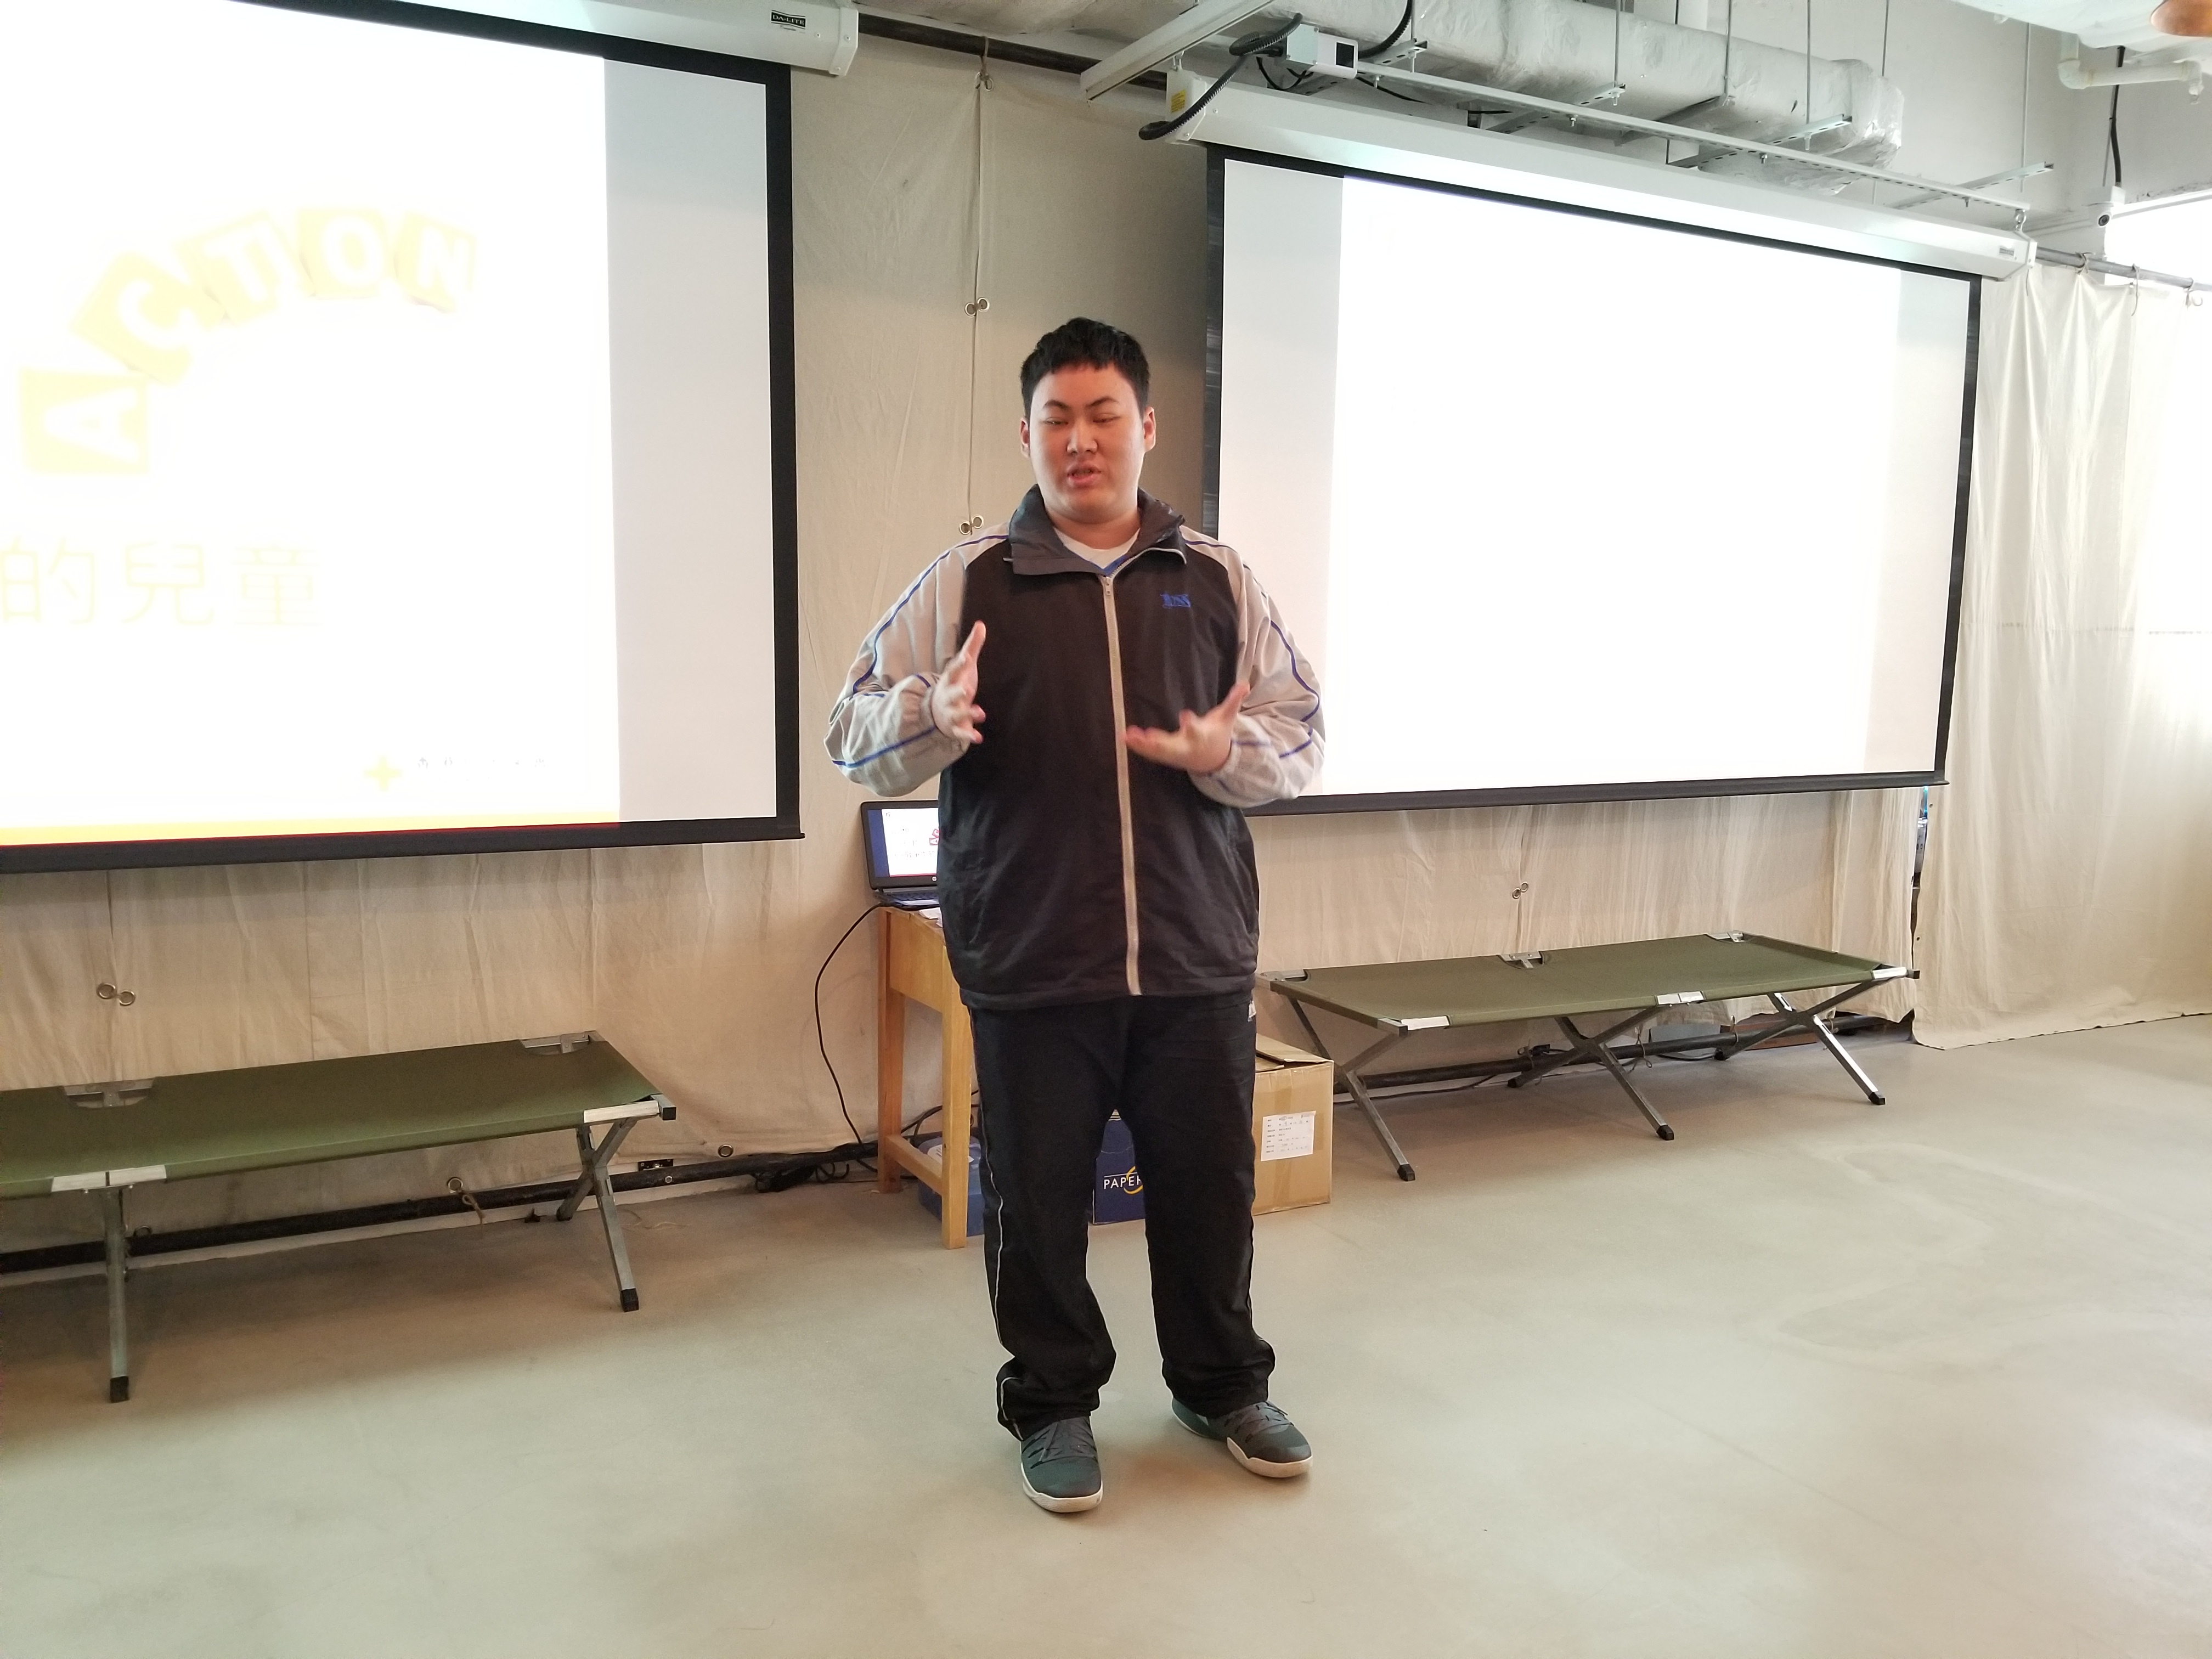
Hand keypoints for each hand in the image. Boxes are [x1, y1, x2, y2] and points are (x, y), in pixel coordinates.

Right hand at [929, 621, 986, 743]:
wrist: (937, 710)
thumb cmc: (955, 683)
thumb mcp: (964, 666)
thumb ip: (972, 646)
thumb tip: (981, 624)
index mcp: (951, 679)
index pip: (953, 670)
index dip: (959, 664)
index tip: (966, 658)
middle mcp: (949, 696)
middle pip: (951, 694)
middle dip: (957, 692)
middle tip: (966, 690)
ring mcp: (951, 712)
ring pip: (957, 714)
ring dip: (968, 714)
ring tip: (980, 713)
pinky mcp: (956, 726)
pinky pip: (961, 732)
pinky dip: (969, 735)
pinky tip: (979, 738)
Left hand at [1122, 683, 1246, 774]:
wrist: (1214, 760)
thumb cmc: (1218, 734)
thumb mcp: (1227, 718)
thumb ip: (1233, 701)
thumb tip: (1245, 684)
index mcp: (1202, 736)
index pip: (1196, 730)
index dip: (1191, 723)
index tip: (1184, 715)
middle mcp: (1187, 747)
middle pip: (1172, 746)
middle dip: (1159, 742)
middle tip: (1147, 736)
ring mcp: (1175, 753)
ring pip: (1157, 751)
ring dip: (1142, 745)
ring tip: (1126, 736)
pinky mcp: (1166, 755)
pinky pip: (1151, 753)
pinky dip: (1138, 746)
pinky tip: (1125, 738)